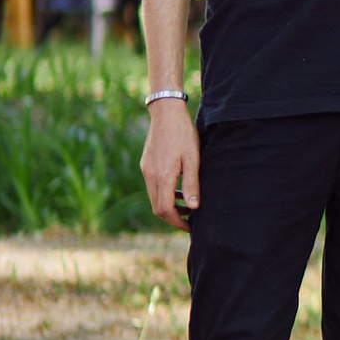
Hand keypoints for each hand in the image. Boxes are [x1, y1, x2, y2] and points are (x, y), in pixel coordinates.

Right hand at [140, 99, 200, 230]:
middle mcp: (150, 175)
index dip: (177, 222)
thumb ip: (192, 184)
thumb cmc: (183, 134)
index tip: (190, 226)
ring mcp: (146, 170)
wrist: (166, 112)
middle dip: (172, 218)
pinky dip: (165, 194)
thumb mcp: (193, 159)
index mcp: (162, 176)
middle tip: (189, 221)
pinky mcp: (146, 164)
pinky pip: (153, 186)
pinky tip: (179, 191)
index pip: (165, 209)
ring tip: (187, 207)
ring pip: (154, 197)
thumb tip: (194, 207)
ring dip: (169, 206)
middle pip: (157, 207)